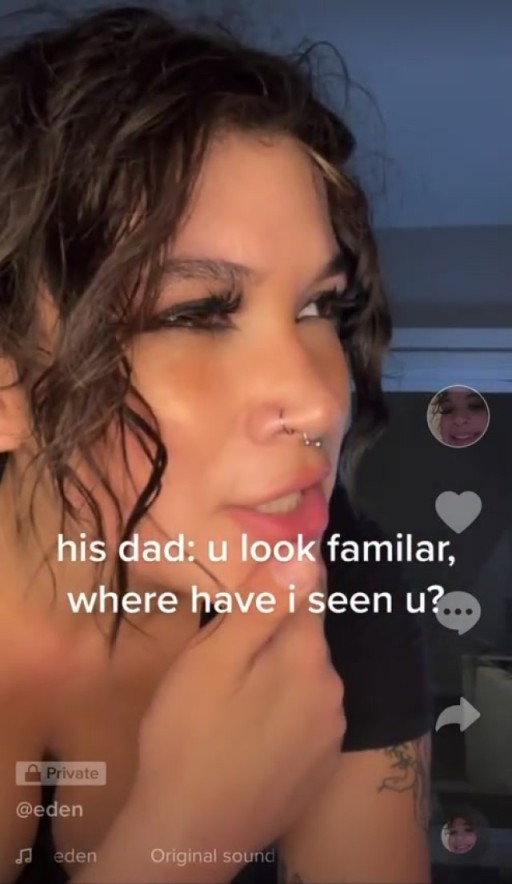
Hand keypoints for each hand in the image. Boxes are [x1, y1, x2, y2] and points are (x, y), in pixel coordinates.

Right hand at [131, 557, 344, 880]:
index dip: (279, 581)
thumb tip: (303, 552)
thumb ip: (261, 604)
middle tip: (222, 653)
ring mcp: (331, 735)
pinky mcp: (320, 769)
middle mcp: (333, 691)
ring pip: (304, 680)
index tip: (253, 585)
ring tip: (230, 699)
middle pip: (304, 639)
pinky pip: (305, 719)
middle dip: (271, 634)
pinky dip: (283, 714)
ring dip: (277, 676)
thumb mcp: (213, 660)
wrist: (189, 836)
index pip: (308, 592)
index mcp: (307, 657)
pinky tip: (248, 734)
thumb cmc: (189, 737)